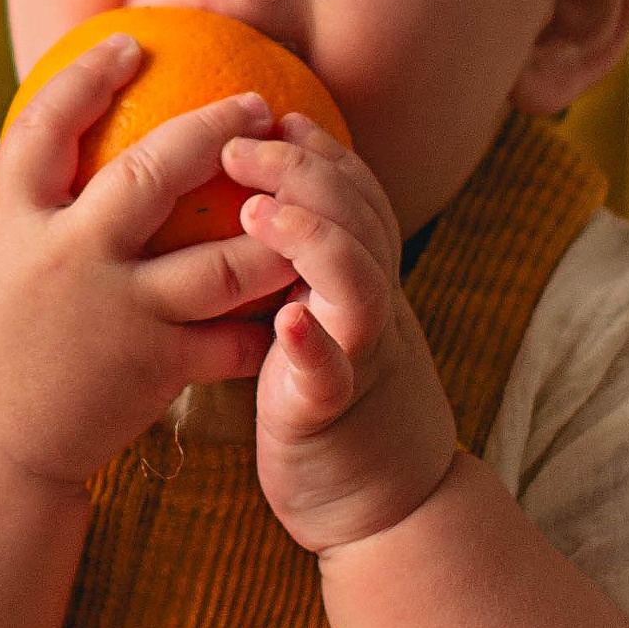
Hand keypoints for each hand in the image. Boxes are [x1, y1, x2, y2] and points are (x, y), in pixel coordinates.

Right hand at [0, 37, 287, 495]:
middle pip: (158, 171)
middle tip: (258, 105)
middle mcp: (70, 258)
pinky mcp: (155, 369)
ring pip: (222, 262)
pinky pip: (230, 339)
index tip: (132, 45)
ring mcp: (119, 314)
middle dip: (217, 129)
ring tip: (307, 199)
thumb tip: (8, 145)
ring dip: (275, 228)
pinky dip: (268, 319)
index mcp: (13, 222)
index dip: (91, 74)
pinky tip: (299, 297)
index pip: (49, 122)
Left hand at [225, 119, 459, 555]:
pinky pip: (332, 376)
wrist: (389, 513)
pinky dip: (312, 347)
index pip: (355, 196)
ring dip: (312, 240)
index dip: (321, 151)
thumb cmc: (335, 413)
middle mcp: (372, 312)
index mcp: (364, 285)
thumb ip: (301, 273)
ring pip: (357, 284)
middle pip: (358, 219)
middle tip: (239, 144)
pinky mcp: (335, 415)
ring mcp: (361, 361)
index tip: (277, 114)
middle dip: (303, 172)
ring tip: (256, 211)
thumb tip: (252, 213)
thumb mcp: (324, 326)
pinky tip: (286, 326)